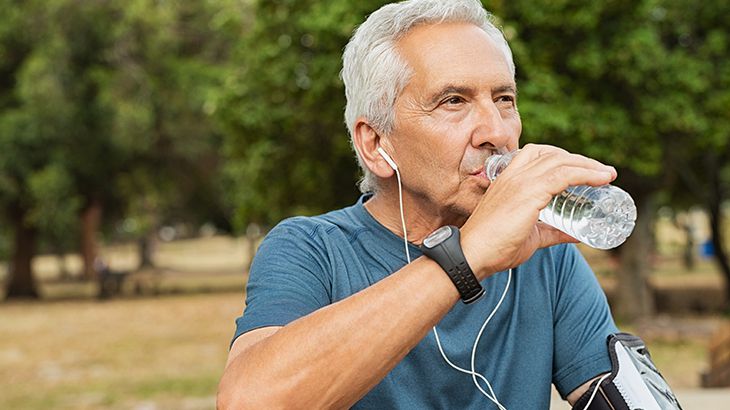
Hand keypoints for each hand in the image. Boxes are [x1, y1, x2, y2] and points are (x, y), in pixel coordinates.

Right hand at [460, 144, 615, 278]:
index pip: (537, 154)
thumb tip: (577, 235)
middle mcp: (514, 175)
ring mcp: (521, 182)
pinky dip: (585, 174)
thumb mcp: (530, 236)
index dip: (562, 157)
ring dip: (588, 165)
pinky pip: (564, 175)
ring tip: (607, 174)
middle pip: (553, 154)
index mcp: (508, 179)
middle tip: (601, 172)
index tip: (583, 168)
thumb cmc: (495, 247)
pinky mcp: (529, 193)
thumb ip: (552, 232)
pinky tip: (601, 179)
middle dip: (580, 159)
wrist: (473, 254)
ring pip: (561, 161)